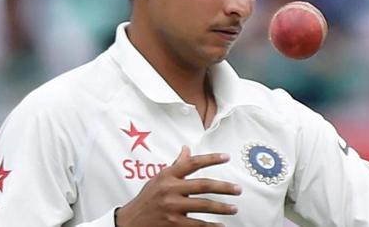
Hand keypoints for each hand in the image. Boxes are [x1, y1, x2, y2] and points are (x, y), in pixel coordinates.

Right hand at [115, 145, 240, 226]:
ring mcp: (172, 206)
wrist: (131, 221)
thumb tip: (186, 149)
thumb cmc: (148, 198)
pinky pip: (197, 224)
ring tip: (234, 208)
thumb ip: (176, 166)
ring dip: (222, 208)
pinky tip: (220, 225)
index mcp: (168, 175)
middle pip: (203, 185)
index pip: (192, 163)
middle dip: (224, 187)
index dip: (211, 159)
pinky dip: (211, 225)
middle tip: (238, 189)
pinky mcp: (173, 223)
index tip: (226, 157)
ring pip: (204, 205)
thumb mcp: (159, 178)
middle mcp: (170, 189)